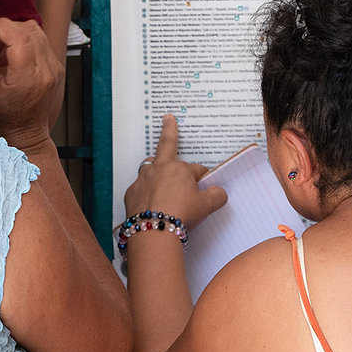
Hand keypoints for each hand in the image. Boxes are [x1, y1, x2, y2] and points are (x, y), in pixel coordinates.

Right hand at [0, 17, 61, 149]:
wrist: (23, 137)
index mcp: (28, 77)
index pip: (19, 35)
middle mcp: (47, 70)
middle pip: (29, 30)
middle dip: (6, 27)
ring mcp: (55, 69)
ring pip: (37, 32)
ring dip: (16, 33)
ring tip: (0, 50)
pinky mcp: (57, 69)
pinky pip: (42, 42)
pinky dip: (25, 41)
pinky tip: (12, 56)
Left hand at [123, 115, 227, 229]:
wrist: (155, 232)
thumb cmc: (181, 215)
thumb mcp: (206, 206)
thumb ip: (217, 196)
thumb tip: (220, 192)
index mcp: (179, 169)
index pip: (196, 169)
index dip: (203, 179)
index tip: (206, 188)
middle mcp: (159, 169)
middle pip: (165, 147)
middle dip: (169, 130)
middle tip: (168, 119)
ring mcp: (142, 180)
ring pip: (149, 167)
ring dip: (155, 168)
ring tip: (158, 173)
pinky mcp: (131, 194)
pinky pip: (140, 189)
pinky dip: (146, 193)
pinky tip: (151, 204)